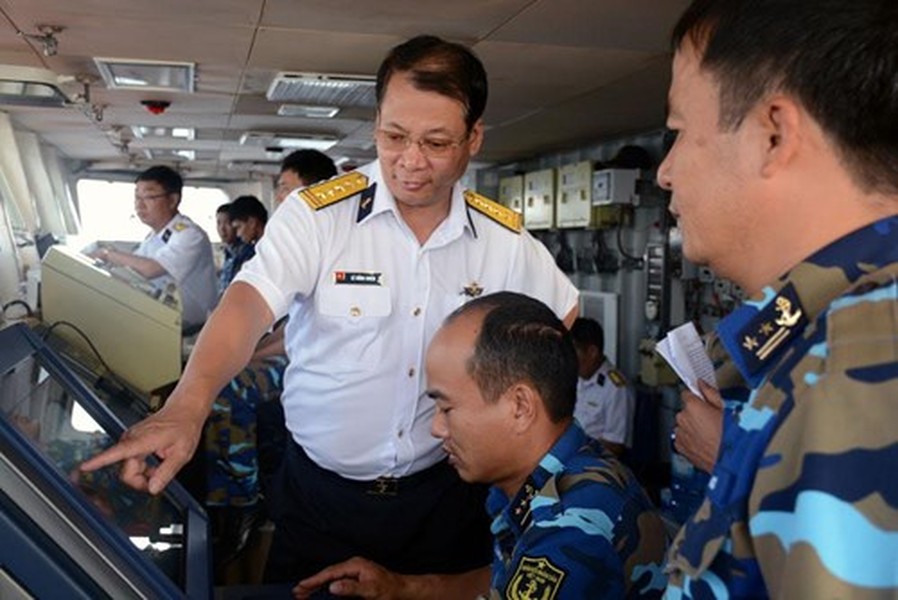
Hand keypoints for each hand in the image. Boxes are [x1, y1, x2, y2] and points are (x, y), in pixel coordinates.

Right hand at [79, 400, 204, 494]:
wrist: (184, 410)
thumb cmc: (184, 426)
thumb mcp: (182, 453)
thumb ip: (167, 472)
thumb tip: (153, 488)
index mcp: (143, 440)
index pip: (118, 452)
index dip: (100, 461)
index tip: (85, 466)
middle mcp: (132, 439)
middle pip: (126, 472)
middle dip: (140, 480)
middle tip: (159, 478)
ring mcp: (131, 439)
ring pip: (128, 469)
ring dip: (143, 474)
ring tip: (160, 467)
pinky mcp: (132, 442)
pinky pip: (131, 462)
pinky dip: (142, 467)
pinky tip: (154, 463)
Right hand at [294, 557, 407, 598]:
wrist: (403, 590)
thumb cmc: (390, 590)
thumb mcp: (371, 590)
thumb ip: (351, 588)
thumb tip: (333, 586)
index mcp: (356, 565)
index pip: (330, 572)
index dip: (314, 580)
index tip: (302, 586)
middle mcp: (354, 566)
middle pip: (328, 574)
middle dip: (312, 582)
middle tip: (297, 591)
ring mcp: (355, 571)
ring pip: (331, 577)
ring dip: (317, 585)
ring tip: (303, 592)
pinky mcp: (356, 578)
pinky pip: (337, 580)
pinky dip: (326, 586)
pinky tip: (320, 591)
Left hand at [673, 379, 723, 472]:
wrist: (731, 461)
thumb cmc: (731, 436)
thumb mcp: (726, 409)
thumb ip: (710, 393)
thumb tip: (702, 384)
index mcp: (693, 406)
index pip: (687, 394)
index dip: (696, 398)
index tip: (702, 402)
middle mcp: (683, 418)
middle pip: (685, 411)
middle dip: (696, 414)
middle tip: (712, 422)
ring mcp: (680, 433)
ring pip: (684, 425)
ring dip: (692, 428)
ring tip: (709, 435)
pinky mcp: (680, 447)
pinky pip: (682, 438)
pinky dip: (690, 440)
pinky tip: (703, 443)